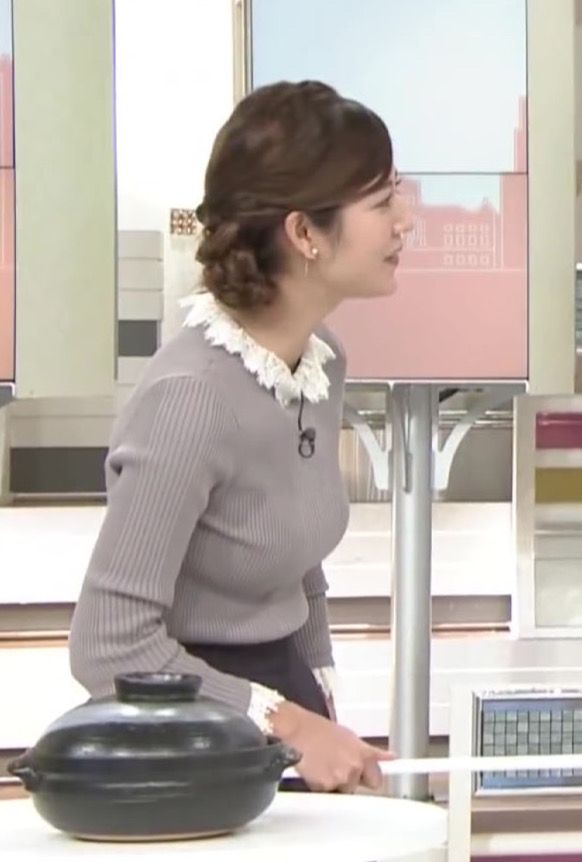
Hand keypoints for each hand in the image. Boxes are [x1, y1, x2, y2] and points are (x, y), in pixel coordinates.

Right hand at [271, 701, 394, 792]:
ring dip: (334, 782)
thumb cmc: (319, 729)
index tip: (367, 777)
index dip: (369, 778)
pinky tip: (315, 768)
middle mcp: (354, 767)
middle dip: (350, 780)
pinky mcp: (325, 785)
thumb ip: (370, 751)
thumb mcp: (349, 736)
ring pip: (341, 790)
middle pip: (357, 786)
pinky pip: (325, 791)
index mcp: (363, 753)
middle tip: (337, 765)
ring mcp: (340, 777)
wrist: (297, 729)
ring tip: (323, 763)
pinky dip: (320, 783)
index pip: (377, 779)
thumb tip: (391, 757)